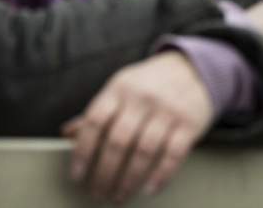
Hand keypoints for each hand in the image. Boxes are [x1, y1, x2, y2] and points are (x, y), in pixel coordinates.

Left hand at [63, 51, 213, 200]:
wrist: (194, 67)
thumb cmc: (150, 83)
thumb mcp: (122, 88)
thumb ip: (98, 111)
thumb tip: (68, 134)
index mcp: (120, 87)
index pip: (95, 120)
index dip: (83, 150)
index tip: (77, 174)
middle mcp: (143, 97)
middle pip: (118, 141)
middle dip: (105, 173)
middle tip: (98, 193)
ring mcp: (168, 109)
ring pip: (143, 151)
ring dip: (129, 179)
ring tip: (119, 195)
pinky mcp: (189, 122)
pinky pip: (173, 154)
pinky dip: (160, 175)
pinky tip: (148, 188)